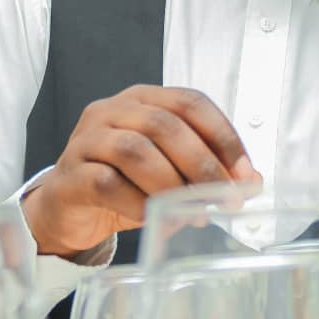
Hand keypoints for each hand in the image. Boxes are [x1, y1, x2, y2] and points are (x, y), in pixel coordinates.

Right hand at [22, 84, 259, 257]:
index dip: (222, 135)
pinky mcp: (69, 174)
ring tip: (191, 212)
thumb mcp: (170, 171)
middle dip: (201, 163)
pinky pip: (106, 183)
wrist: (67, 208)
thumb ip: (207, 169)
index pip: (190, 102)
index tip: (244, 174)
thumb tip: (251, 183)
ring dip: (170, 184)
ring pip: (134, 150)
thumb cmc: (124, 182)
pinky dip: (138, 204)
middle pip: (163, 124)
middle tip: (224, 198)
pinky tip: (155, 220)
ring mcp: (86, 139)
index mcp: (143, 98)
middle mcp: (113, 110)